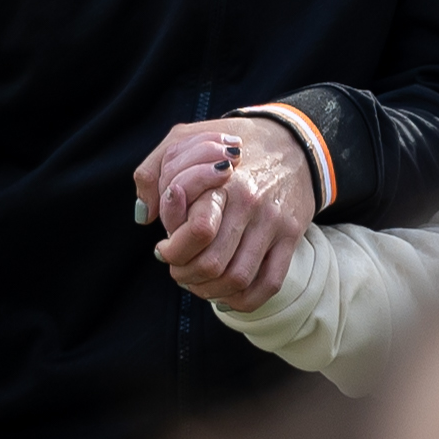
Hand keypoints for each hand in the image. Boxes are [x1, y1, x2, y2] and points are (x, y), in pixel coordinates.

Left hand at [140, 119, 314, 309]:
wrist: (296, 143)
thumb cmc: (232, 145)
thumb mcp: (186, 138)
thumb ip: (154, 171)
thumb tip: (143, 216)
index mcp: (222, 180)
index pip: (196, 231)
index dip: (173, 250)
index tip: (164, 248)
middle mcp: (250, 203)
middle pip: (212, 263)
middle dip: (185, 275)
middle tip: (178, 269)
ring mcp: (274, 223)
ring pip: (237, 279)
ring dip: (210, 291)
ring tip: (198, 282)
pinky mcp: (291, 237)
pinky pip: (269, 283)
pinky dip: (244, 300)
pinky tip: (227, 293)